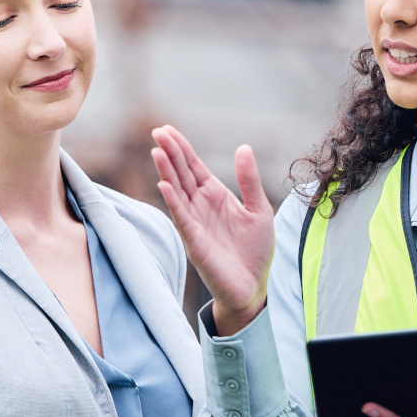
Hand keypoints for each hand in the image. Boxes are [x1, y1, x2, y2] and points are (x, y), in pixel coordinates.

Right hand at [151, 125, 274, 335]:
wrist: (253, 286)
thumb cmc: (255, 250)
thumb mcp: (259, 209)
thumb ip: (249, 180)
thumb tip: (243, 147)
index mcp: (215, 195)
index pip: (193, 166)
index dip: (181, 148)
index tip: (167, 129)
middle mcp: (200, 206)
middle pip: (181, 174)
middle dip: (170, 153)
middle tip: (158, 131)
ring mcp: (195, 223)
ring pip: (177, 192)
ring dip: (167, 172)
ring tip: (157, 151)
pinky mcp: (194, 241)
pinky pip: (181, 218)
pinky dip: (173, 201)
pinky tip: (164, 185)